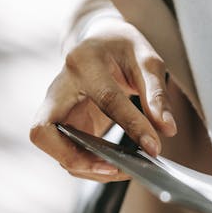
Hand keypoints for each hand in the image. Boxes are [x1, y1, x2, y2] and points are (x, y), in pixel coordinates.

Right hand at [30, 17, 176, 181]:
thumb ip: (156, 94)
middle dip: (75, 157)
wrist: (99, 41)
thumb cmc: (122, 49)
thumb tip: (167, 130)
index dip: (132, 126)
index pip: (106, 99)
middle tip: (113, 168)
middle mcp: (58, 87)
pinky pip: (66, 153)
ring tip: (122, 171)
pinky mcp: (60, 125)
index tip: (153, 147)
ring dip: (85, 168)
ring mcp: (53, 108)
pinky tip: (114, 166)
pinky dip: (88, 166)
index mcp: (84, 62)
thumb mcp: (145, 59)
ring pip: (54, 149)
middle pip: (44, 130)